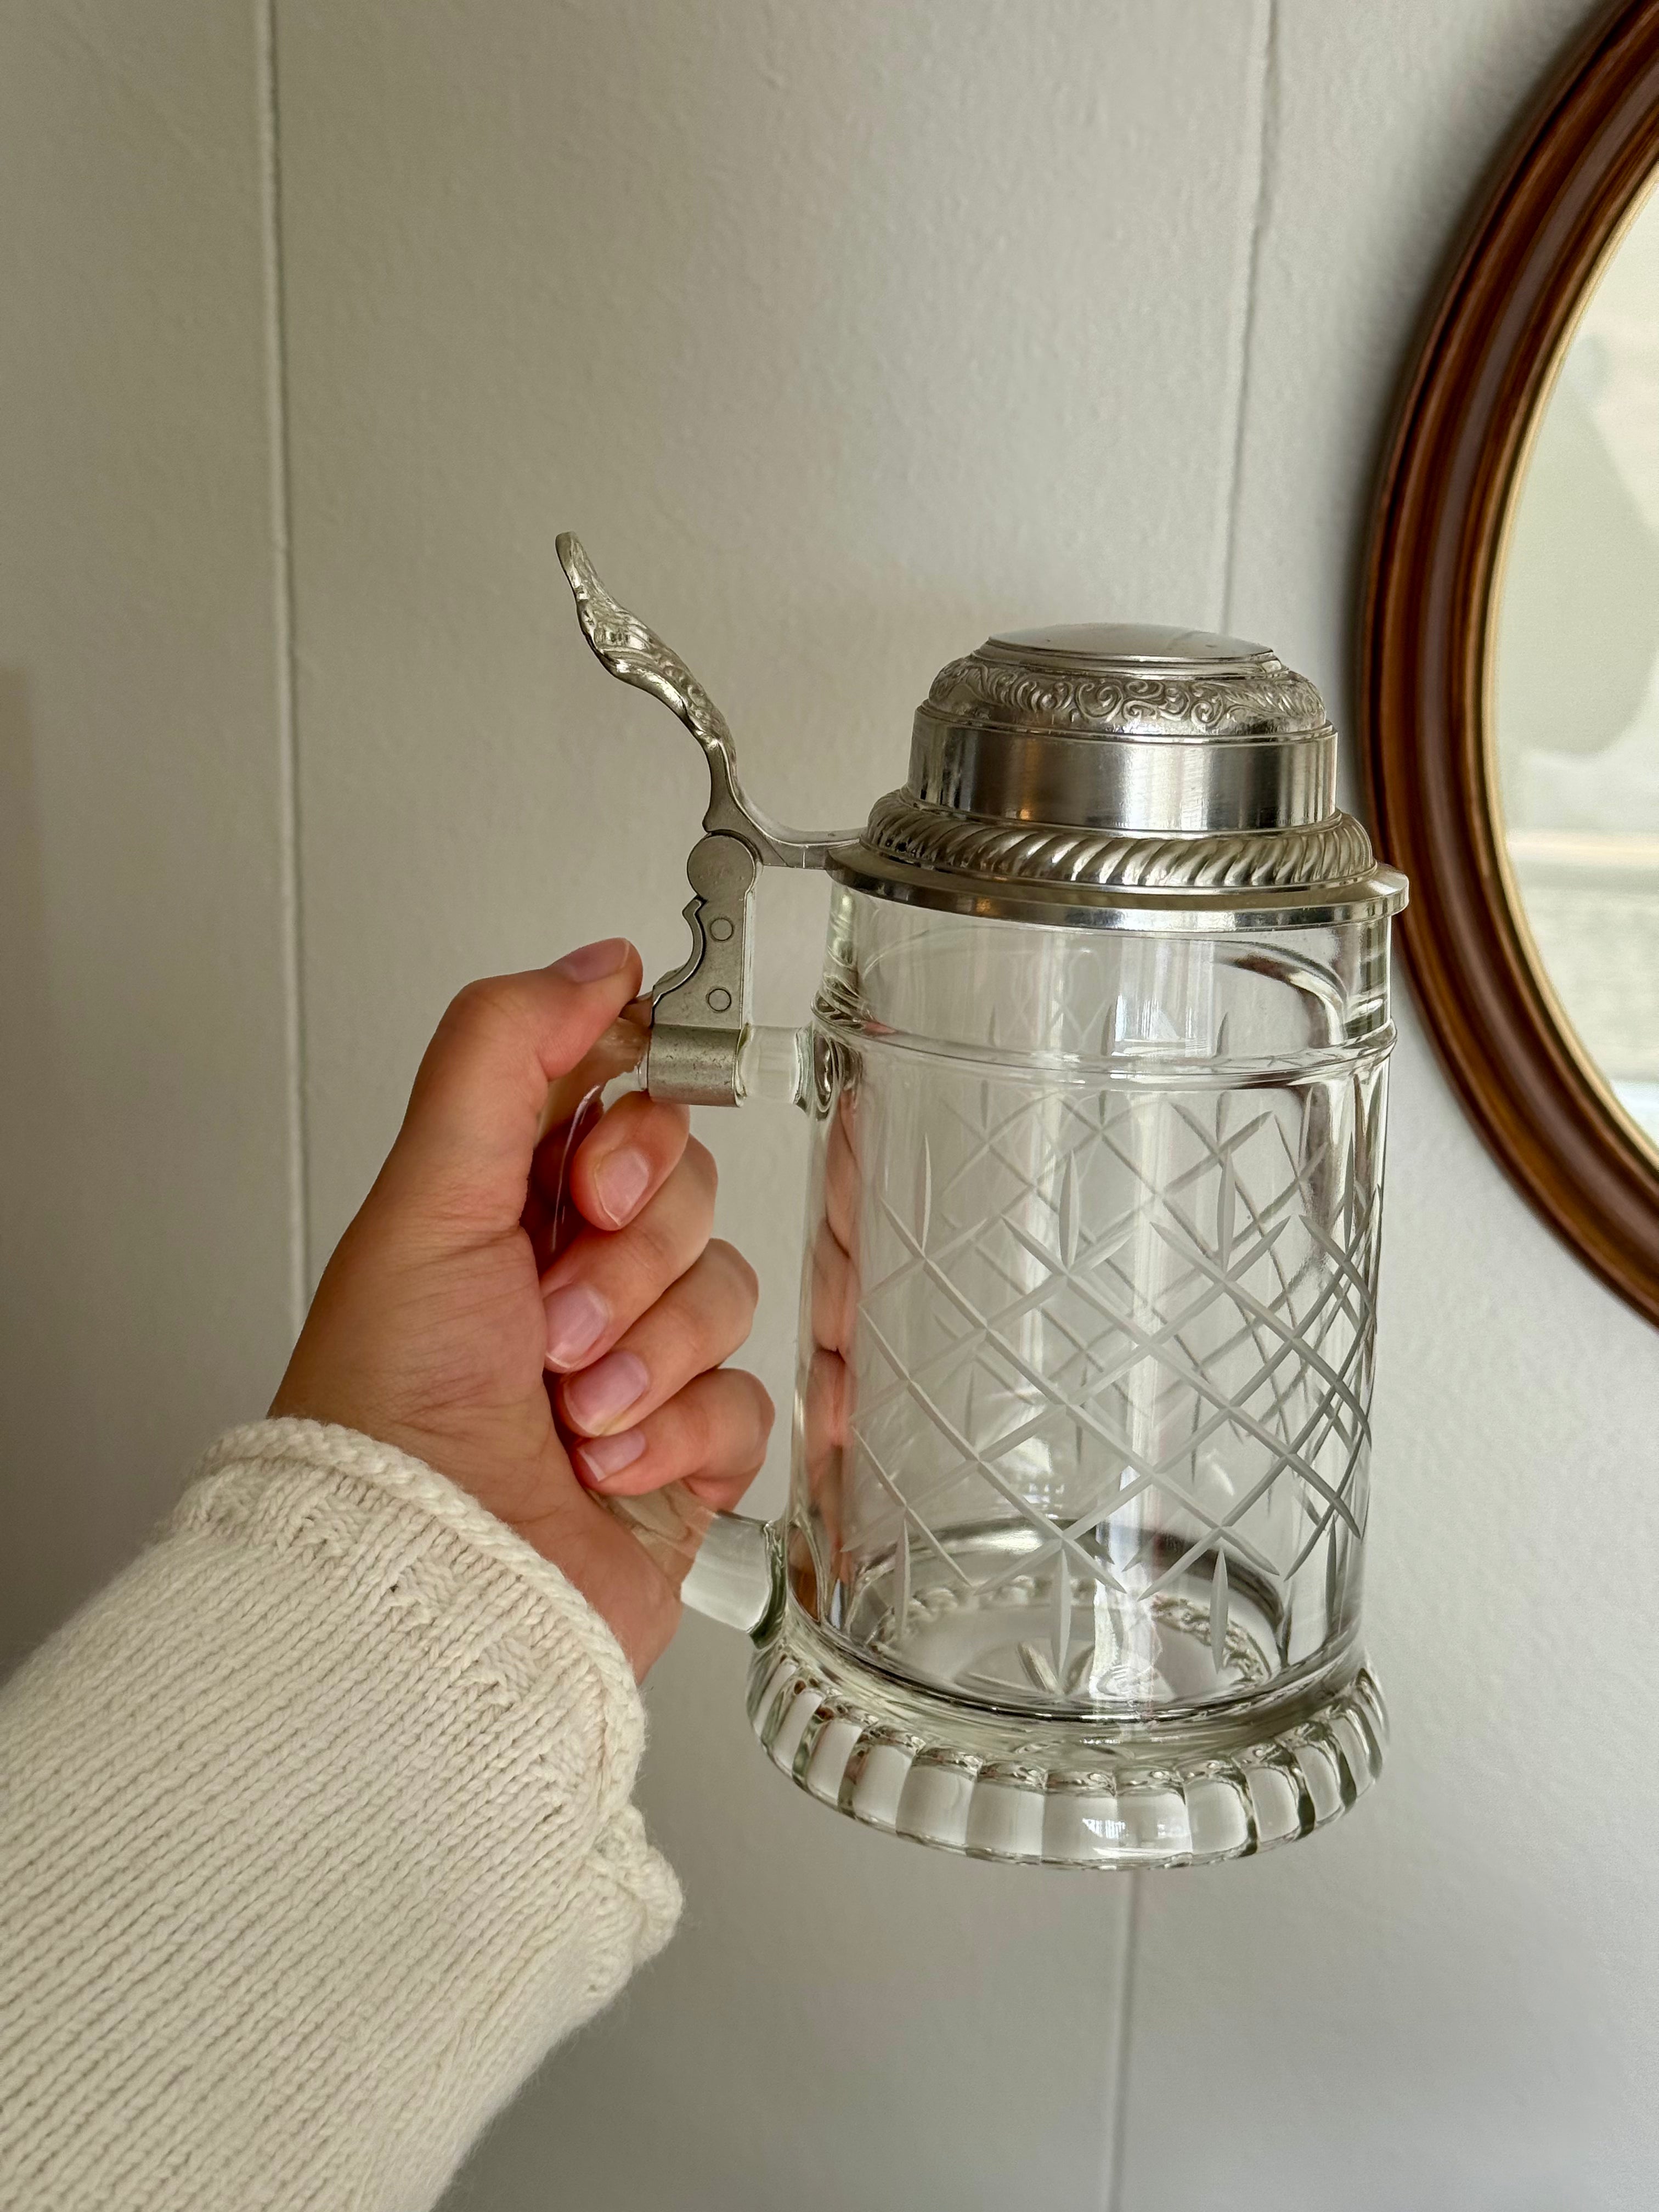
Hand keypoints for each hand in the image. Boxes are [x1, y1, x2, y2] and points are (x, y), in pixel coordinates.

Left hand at [269, 938, 773, 1675]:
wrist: (428, 1587)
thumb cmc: (390, 1415)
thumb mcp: (426, 1198)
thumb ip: (502, 1052)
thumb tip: (598, 964)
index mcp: (503, 1204)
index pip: (621, 1101)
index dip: (630, 1133)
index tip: (587, 1180)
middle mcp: (570, 1274)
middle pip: (687, 1191)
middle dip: (625, 1260)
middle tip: (549, 1321)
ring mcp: (635, 1363)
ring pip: (724, 1289)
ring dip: (646, 1355)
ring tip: (567, 1411)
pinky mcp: (686, 1449)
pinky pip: (750, 1398)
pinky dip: (679, 1433)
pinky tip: (609, 1466)